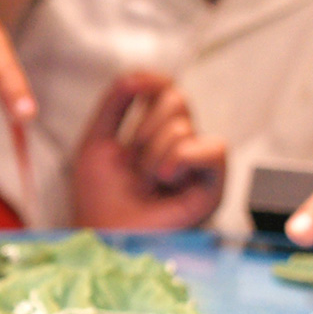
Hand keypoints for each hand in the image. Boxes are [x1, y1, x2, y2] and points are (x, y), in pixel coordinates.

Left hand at [68, 70, 224, 230]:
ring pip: (183, 126)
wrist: (104, 238)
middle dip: (144, 131)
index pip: (164, 89)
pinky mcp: (214, 185)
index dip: (148, 88)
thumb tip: (148, 75)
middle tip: (134, 166)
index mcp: (156, 132)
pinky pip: (213, 148)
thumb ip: (117, 101)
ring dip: (152, 156)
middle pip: (176, 100)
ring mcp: (199, 165)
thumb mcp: (98, 140)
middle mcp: (182, 145)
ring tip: (146, 184)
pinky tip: (166, 180)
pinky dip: (181, 159)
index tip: (132, 101)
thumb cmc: (100, 198)